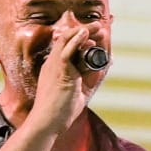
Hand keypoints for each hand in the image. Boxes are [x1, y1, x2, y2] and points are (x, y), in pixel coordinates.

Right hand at [28, 18, 92, 134]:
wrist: (46, 123)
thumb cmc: (59, 113)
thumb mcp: (78, 93)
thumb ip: (89, 79)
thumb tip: (104, 67)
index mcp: (54, 68)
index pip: (66, 47)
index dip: (80, 39)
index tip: (94, 37)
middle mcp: (52, 64)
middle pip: (67, 39)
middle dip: (83, 31)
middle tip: (98, 27)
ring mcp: (54, 66)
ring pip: (66, 41)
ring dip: (83, 31)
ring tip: (97, 27)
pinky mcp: (59, 72)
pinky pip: (67, 51)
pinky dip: (76, 41)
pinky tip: (85, 34)